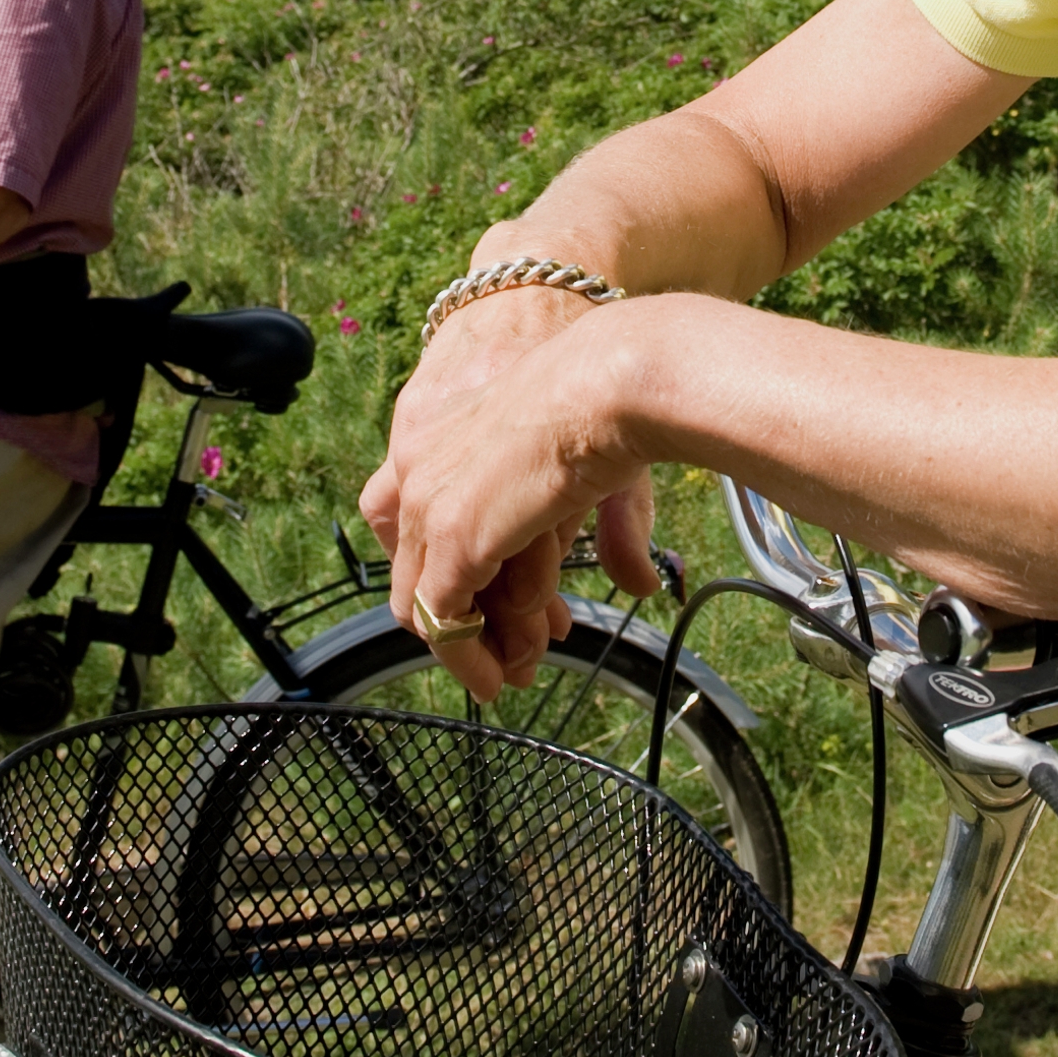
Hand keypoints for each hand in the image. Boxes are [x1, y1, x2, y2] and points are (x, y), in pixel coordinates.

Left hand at [365, 293, 656, 701]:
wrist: (610, 376)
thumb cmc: (612, 400)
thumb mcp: (593, 469)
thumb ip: (602, 529)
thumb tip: (638, 584)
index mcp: (440, 436)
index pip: (427, 527)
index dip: (468, 577)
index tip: (519, 616)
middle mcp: (419, 466)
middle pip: (423, 568)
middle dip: (470, 623)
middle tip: (515, 663)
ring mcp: (429, 502)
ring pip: (430, 603)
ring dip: (475, 649)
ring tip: (519, 674)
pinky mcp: (450, 538)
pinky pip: (441, 620)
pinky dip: (465, 659)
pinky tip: (495, 680)